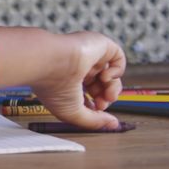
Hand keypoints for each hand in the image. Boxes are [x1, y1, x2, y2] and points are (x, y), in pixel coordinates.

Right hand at [0, 27, 126, 130]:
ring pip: (111, 74)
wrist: (50, 62)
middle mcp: (78, 68)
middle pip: (101, 85)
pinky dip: (118, 70)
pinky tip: (106, 76)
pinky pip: (118, 57)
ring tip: (107, 93)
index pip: (88, 94)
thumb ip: (95, 122)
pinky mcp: (99, 44)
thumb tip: (114, 124)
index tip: (97, 110)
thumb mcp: (73, 113)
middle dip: (106, 97)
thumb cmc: (54, 86)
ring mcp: (89, 56)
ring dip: (113, 88)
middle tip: (103, 103)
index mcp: (67, 81)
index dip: (96, 104)